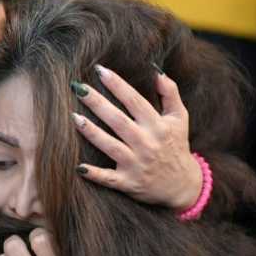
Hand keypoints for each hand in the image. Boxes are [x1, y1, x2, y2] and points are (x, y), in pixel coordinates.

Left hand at [73, 66, 201, 210]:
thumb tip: (156, 71)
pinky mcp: (129, 183)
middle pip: (118, 120)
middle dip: (97, 103)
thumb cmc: (176, 145)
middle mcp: (147, 144)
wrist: (182, 185)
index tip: (99, 70)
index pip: (135, 101)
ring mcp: (137, 164)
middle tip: (78, 87)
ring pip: (111, 146)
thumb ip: (170, 93)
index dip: (117, 85)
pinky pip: (109, 179)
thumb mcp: (179, 118)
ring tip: (73, 117)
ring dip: (91, 132)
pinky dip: (94, 174)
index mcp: (158, 126)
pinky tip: (78, 166)